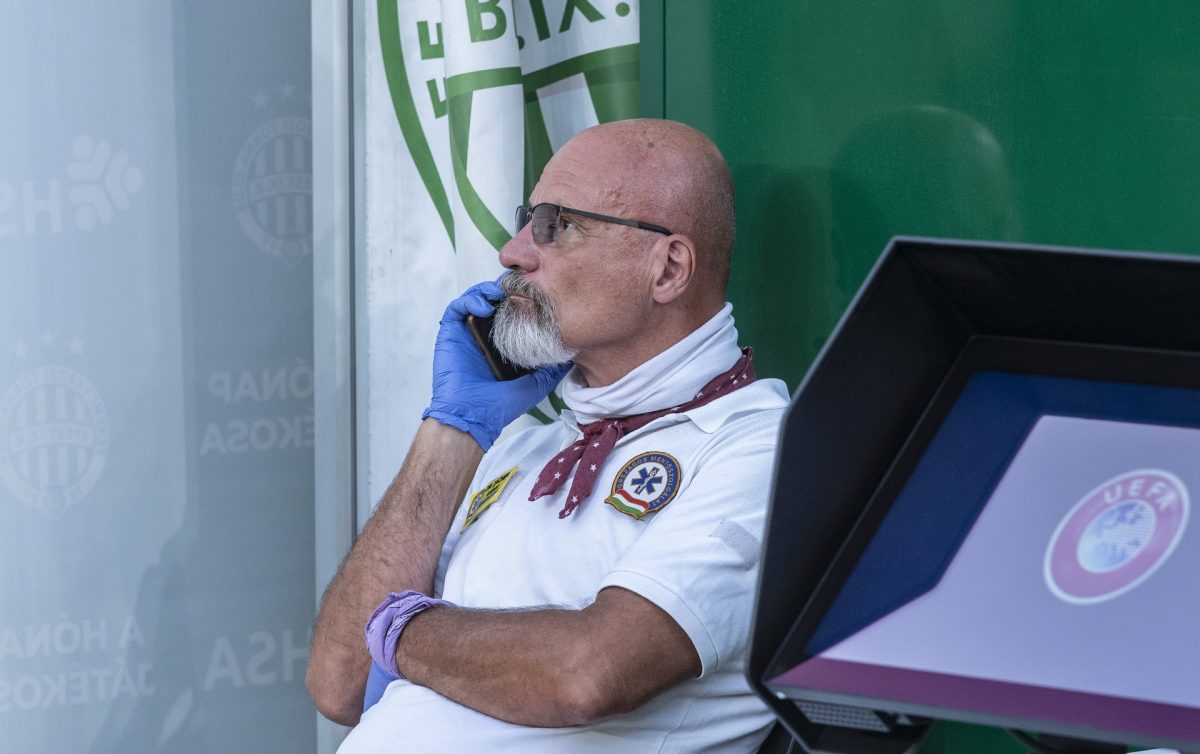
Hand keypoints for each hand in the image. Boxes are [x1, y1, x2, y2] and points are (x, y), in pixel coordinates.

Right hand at [422, 281, 570, 449]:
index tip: (537, 296)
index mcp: (503, 343)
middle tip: (518, 288)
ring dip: (488, 290)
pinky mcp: (451, 333)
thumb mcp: (535, 385)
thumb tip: (572, 354)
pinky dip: (471, 300)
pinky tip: (485, 307)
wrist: (473, 416)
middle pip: (494, 300)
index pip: (512, 312)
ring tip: (501, 293)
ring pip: (476, 298)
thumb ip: (552, 369)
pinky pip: (457, 307)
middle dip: (506, 290)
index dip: (522, 300)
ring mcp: (467, 333)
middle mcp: (485, 335)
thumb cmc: (500, 405)